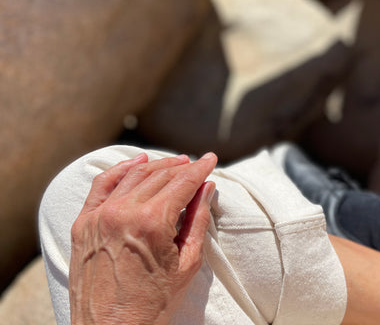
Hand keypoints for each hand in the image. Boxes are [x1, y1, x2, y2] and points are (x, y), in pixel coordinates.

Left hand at [69, 152, 216, 324]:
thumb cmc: (153, 303)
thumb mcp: (186, 263)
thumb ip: (198, 220)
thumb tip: (207, 189)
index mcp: (151, 223)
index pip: (182, 182)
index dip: (200, 169)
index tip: (210, 159)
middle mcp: (122, 212)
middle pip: (160, 175)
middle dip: (183, 167)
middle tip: (196, 165)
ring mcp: (99, 216)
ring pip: (133, 175)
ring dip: (157, 165)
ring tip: (175, 162)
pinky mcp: (83, 223)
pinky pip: (103, 184)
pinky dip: (121, 169)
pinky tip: (137, 163)